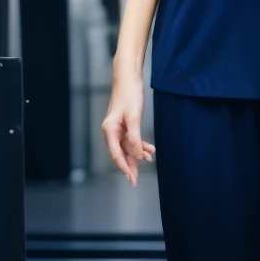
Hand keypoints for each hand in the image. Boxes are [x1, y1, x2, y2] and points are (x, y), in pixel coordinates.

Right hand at [101, 68, 153, 186]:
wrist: (129, 79)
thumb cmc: (130, 96)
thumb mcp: (134, 118)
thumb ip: (135, 138)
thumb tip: (137, 155)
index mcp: (110, 131)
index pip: (116, 154)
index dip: (124, 168)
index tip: (131, 179)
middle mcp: (111, 131)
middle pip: (120, 154)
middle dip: (130, 166)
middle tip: (136, 181)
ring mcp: (118, 129)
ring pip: (127, 148)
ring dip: (137, 154)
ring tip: (149, 158)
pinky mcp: (125, 125)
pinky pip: (131, 140)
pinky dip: (140, 145)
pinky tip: (149, 149)